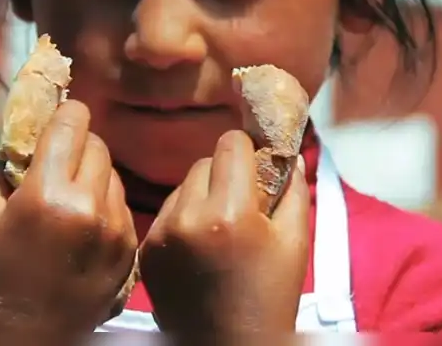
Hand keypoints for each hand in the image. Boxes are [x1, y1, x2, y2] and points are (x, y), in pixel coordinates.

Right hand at [0, 100, 137, 334]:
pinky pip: (122, 204)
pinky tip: (86, 222)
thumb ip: (1, 168)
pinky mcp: (130, 247)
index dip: (65, 115)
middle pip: (97, 145)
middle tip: (61, 160)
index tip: (60, 117)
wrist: (30, 333)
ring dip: (94, 174)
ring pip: (113, 173)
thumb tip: (23, 134)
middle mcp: (88, 206)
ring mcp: (115, 228)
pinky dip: (106, 203)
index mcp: (46, 194)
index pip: (72, 123)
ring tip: (72, 195)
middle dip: (78, 145)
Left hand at [140, 131, 309, 335]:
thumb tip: (287, 153)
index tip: (258, 172)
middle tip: (242, 206)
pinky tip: (199, 247)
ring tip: (219, 231)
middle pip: (205, 162)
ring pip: (183, 186)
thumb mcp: (296, 242)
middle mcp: (188, 217)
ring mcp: (161, 234)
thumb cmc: (270, 298)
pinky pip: (167, 212)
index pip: (231, 144)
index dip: (249, 153)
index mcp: (230, 213)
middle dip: (226, 176)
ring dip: (202, 196)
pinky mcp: (146, 249)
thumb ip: (293, 190)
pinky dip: (183, 219)